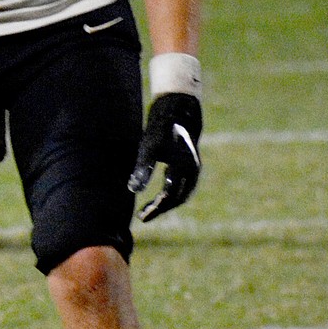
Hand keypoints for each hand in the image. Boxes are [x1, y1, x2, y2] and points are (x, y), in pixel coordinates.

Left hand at [128, 93, 201, 221]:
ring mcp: (194, 169)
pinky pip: (183, 187)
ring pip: (182, 194)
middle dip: (161, 208)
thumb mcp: (149, 148)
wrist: (178, 112)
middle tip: (143, 216)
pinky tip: (159, 197)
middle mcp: (193, 171)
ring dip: (167, 204)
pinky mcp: (191, 166)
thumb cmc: (162, 129)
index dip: (156, 208)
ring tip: (149, 209)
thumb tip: (133, 190)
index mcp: (184, 167)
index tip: (142, 216)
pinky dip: (171, 195)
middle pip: (178, 198)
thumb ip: (143, 169)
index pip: (170, 196)